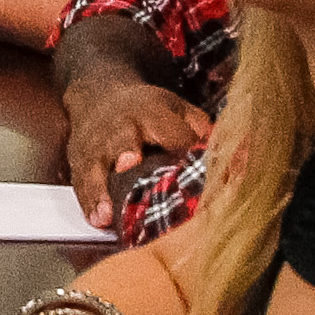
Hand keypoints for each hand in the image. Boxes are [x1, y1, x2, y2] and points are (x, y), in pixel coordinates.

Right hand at [65, 82, 214, 227]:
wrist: (98, 95)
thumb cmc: (145, 110)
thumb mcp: (177, 109)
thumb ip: (202, 132)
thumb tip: (236, 157)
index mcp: (150, 113)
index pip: (170, 131)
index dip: (179, 144)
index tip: (192, 161)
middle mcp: (118, 127)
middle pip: (121, 139)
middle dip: (124, 149)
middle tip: (128, 162)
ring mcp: (95, 146)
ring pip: (95, 167)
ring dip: (100, 189)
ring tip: (107, 212)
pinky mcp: (78, 161)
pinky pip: (80, 182)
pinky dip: (87, 202)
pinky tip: (96, 220)